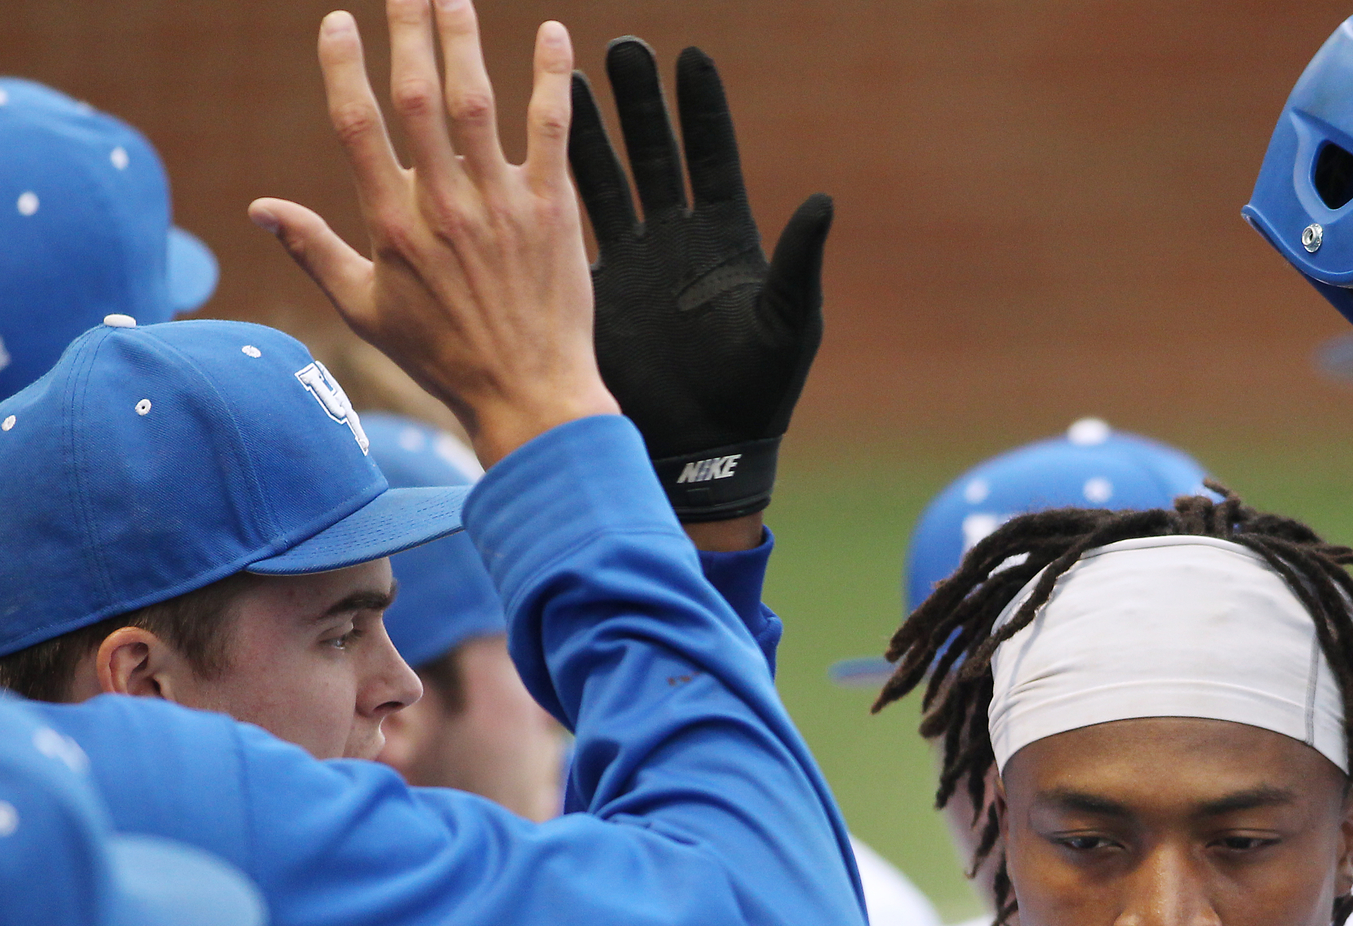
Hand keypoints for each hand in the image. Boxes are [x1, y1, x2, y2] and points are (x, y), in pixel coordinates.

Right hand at [250, 0, 617, 466]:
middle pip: (418, 98)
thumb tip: (259, 208)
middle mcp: (444, 206)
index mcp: (393, 225)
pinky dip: (551, 79)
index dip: (344, 69)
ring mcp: (501, 206)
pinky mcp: (552, 212)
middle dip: (408, 33)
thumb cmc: (443, 357)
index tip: (338, 23)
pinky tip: (552, 32)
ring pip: (478, 103)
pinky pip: (552, 131)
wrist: (527, 395)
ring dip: (464, 40)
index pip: (357, 128)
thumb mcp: (365, 310)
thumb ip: (315, 249)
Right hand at [568, 39, 830, 519]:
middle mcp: (679, 242)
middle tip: (622, 48)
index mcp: (727, 241)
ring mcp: (636, 263)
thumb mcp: (787, 325)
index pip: (713, 158)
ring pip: (609, 182)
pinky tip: (529, 153)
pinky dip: (553, 194)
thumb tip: (823, 203)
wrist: (706, 450)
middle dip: (640, 105)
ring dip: (589, 134)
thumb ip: (799, 264)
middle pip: (657, 155)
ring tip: (566, 77)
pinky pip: (573, 234)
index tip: (687, 58)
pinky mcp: (601, 290)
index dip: (701, 111)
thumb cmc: (757, 393)